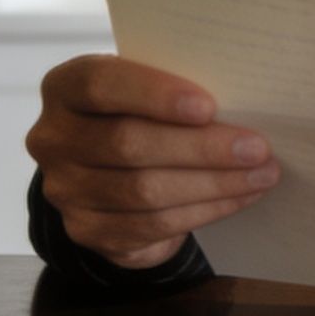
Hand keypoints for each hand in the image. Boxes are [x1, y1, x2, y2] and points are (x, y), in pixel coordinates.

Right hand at [26, 54, 281, 269]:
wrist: (107, 167)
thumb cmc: (138, 111)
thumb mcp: (145, 87)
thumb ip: (174, 88)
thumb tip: (243, 98)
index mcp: (65, 86)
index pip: (101, 85)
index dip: (155, 95)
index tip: (209, 106)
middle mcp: (52, 138)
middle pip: (128, 144)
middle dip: (201, 148)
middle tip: (257, 147)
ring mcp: (65, 190)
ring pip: (143, 192)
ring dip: (213, 185)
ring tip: (261, 174)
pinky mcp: (86, 230)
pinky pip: (151, 225)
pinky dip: (205, 211)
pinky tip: (240, 197)